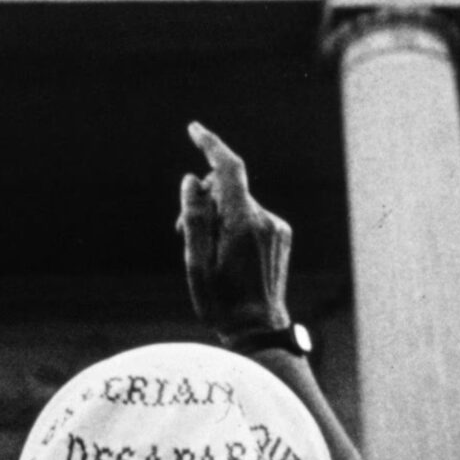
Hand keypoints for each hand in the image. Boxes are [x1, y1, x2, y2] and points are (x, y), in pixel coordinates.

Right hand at [178, 122, 293, 340]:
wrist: (258, 330)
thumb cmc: (222, 301)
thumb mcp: (195, 262)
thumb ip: (193, 217)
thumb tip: (191, 180)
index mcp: (243, 223)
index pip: (229, 169)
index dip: (211, 145)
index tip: (193, 129)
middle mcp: (265, 219)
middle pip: (227, 188)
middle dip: (202, 199)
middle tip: (179, 229)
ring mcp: (276, 227)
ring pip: (237, 203)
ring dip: (215, 215)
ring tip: (201, 248)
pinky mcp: (280, 235)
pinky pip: (249, 216)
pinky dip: (231, 223)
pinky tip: (223, 253)